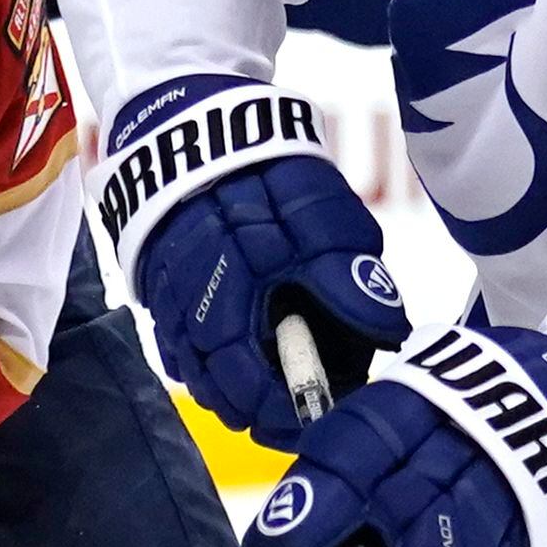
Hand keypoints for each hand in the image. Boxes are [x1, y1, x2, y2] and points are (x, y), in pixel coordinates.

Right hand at [97, 73, 410, 448]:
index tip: (316, 420)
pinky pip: (177, 347)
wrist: (195, 127)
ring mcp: (168, 303)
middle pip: (221, 391)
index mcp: (233, 300)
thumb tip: (390, 332)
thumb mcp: (323, 219)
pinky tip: (234, 358)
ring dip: (233, 392)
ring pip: (196, 374)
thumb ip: (349, 279)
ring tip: (272, 393)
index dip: (284, 414)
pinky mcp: (156, 289)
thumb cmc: (267, 172)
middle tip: (298, 415)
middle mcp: (191, 312)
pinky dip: (206, 364)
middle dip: (261, 412)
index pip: (252, 387)